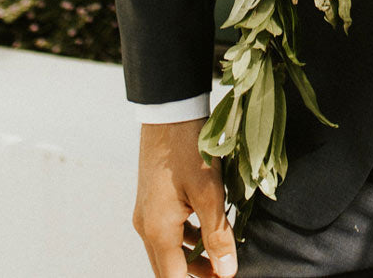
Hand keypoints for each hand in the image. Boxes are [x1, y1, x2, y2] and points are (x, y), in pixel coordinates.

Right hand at [133, 120, 237, 277]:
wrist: (169, 110)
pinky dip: (186, 238)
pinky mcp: (151, 198)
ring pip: (167, 250)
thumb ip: (218, 236)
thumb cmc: (190, 149)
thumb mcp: (210, 193)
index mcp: (158, 230)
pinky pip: (166, 230)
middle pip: (167, 268)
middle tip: (223, 271)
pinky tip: (208, 229)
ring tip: (220, 255)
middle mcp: (146, 226)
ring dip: (191, 257)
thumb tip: (226, 273)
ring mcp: (146, 211)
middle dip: (194, 275)